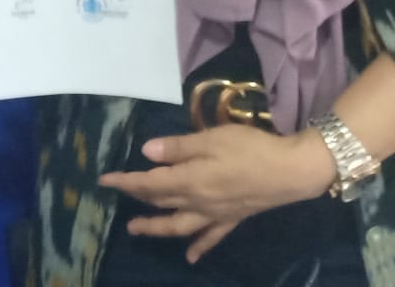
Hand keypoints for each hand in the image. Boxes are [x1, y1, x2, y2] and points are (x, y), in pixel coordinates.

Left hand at [99, 125, 334, 263]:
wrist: (288, 172)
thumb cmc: (249, 148)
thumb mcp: (211, 139)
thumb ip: (178, 147)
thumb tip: (146, 153)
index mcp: (190, 180)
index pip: (150, 183)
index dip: (127, 182)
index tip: (106, 180)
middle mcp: (198, 202)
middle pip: (161, 203)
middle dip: (138, 201)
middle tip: (120, 198)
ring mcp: (215, 214)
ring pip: (178, 225)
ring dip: (156, 227)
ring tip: (139, 230)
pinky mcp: (233, 218)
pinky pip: (210, 237)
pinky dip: (198, 247)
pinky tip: (190, 256)